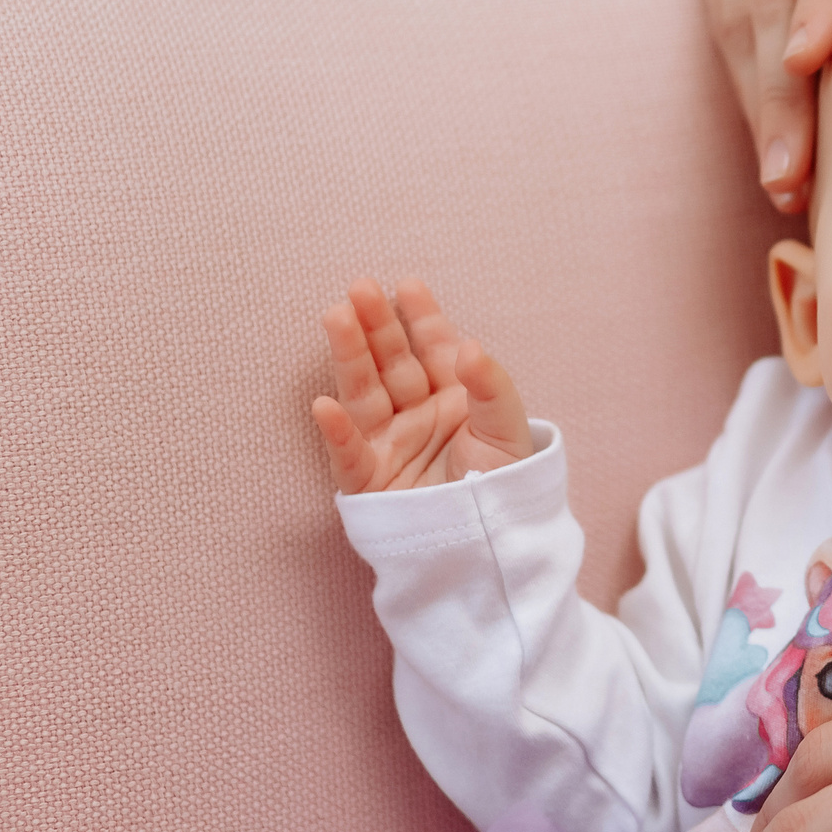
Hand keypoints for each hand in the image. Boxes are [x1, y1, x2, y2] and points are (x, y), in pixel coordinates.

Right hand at [311, 277, 533, 494]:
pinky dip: (337, 431)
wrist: (489, 545)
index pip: (434, 348)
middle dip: (376, 326)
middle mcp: (417, 413)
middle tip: (359, 289)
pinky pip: (350, 453)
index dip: (421, 317)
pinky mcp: (370, 481)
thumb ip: (491, 388)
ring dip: (350, 358)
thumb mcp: (507, 432)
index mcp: (453, 397)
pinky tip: (324, 405)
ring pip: (366, 393)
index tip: (407, 285)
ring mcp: (391, 443)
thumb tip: (469, 345)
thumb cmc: (502, 486)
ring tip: (335, 318)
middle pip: (393, 363)